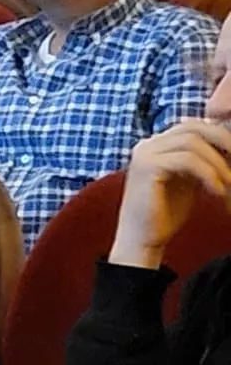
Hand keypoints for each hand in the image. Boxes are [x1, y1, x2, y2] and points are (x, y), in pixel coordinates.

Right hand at [109, 120, 230, 268]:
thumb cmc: (166, 213)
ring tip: (228, 182)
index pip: (193, 126)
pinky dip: (208, 174)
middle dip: (223, 141)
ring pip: (192, 142)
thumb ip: (201, 160)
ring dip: (217, 162)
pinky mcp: (146, 167)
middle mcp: (147, 144)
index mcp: (156, 145)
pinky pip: (186, 160)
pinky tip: (216, 190)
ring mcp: (144, 154)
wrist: (142, 238)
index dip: (219, 136)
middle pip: (193, 127)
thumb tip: (228, 144)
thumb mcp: (189, 179)